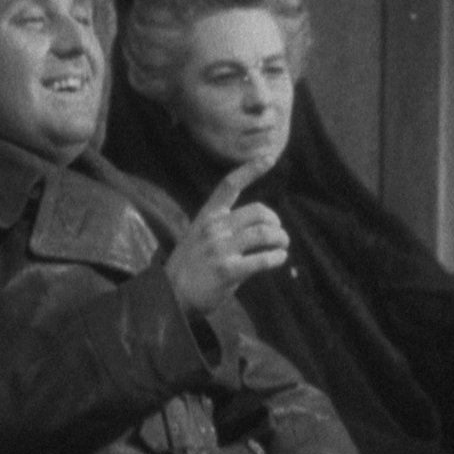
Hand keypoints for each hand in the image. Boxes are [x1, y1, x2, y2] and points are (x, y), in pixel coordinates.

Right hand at [164, 159, 289, 315]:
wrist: (171, 295)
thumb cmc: (191, 266)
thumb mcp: (200, 236)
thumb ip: (224, 227)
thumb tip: (259, 224)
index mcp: (207, 216)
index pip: (229, 185)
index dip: (251, 169)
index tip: (269, 157)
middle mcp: (213, 228)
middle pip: (259, 213)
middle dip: (275, 223)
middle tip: (278, 234)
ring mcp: (220, 249)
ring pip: (264, 233)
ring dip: (280, 239)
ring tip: (282, 245)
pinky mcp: (228, 270)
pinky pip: (262, 258)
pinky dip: (277, 257)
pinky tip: (279, 258)